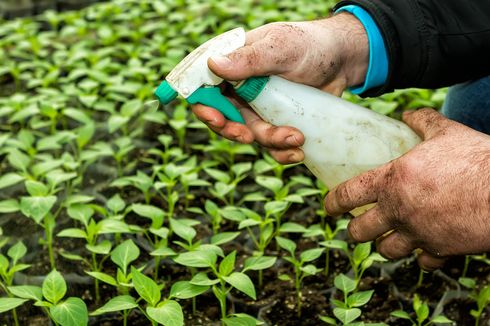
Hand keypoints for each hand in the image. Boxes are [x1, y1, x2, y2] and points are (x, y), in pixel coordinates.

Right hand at [192, 13, 368, 162]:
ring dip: (270, 141)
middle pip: (224, 117)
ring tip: (296, 138)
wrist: (344, 61)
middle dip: (235, 131)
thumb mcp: (281, 49)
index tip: (217, 120)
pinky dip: (282, 151)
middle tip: (249, 137)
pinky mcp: (276, 121)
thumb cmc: (311, 45)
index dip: (204, 106)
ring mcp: (258, 106)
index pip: (205, 87)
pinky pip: (271, 143)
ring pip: (250, 133)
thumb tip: (213, 63)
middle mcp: (241, 87)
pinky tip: (299, 151)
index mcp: (234, 64)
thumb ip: (249, 59)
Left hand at [324, 108, 489, 269]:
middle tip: (358, 225)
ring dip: (384, 244)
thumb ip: (423, 122)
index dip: (332, 203)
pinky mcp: (440, 250)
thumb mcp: (446, 132)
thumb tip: (408, 114)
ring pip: (386, 250)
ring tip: (387, 237)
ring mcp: (418, 233)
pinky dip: (420, 256)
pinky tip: (424, 248)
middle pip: (359, 231)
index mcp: (391, 181)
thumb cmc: (475, 159)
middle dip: (354, 230)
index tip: (328, 208)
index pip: (347, 195)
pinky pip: (422, 261)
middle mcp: (398, 211)